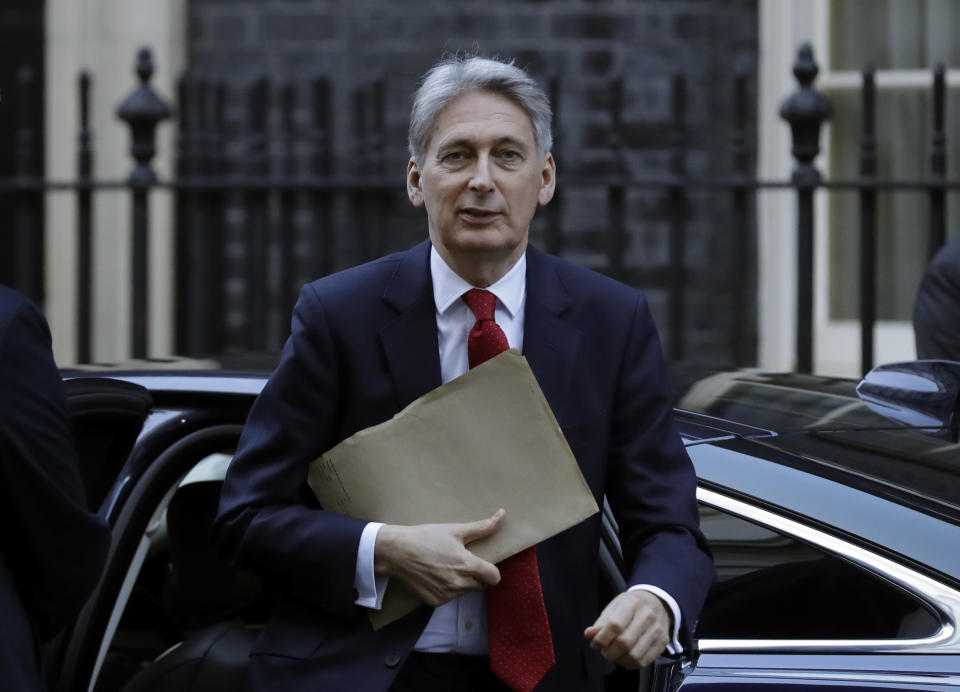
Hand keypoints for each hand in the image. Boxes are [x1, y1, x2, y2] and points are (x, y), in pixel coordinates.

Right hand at [374, 509, 504, 606]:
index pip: (494, 577)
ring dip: (461, 582)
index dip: (491, 570)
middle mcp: (459, 584)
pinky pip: (450, 597)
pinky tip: (435, 576)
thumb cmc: (426, 537)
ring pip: (465, 591)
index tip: (482, 563)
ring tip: (445, 566)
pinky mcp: (435, 602)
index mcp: (467, 566)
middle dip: (476, 575)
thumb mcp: (455, 530)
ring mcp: (447, 595)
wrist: (397, 552)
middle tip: (460, 561)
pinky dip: (447, 589)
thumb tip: (502, 515)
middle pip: (481, 585)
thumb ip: (482, 527)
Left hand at [584, 589, 671, 668]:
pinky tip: (626, 658)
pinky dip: (630, 664)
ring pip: (634, 655)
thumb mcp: (615, 606)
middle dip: (609, 652)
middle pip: (624, 643)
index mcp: (632, 604)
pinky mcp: (662, 642)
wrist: (657, 602)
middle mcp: (647, 616)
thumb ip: (601, 622)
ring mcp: (657, 630)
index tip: (595, 643)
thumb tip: (589, 635)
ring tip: (615, 654)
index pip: (614, 626)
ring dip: (619, 660)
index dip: (601, 639)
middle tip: (604, 651)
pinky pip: (644, 661)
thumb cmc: (632, 606)